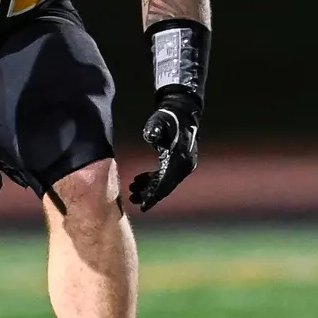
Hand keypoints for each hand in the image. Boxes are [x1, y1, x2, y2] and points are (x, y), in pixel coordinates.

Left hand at [128, 91, 200, 211]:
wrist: (181, 110)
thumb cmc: (168, 116)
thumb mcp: (159, 121)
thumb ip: (154, 129)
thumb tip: (150, 136)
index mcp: (179, 159)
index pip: (165, 184)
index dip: (153, 197)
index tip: (142, 207)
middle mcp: (185, 165)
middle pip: (165, 186)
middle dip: (148, 194)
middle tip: (132, 198)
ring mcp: (184, 164)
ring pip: (165, 182)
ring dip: (149, 187)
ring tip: (133, 190)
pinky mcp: (179, 161)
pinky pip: (166, 175)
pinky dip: (153, 179)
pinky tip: (140, 179)